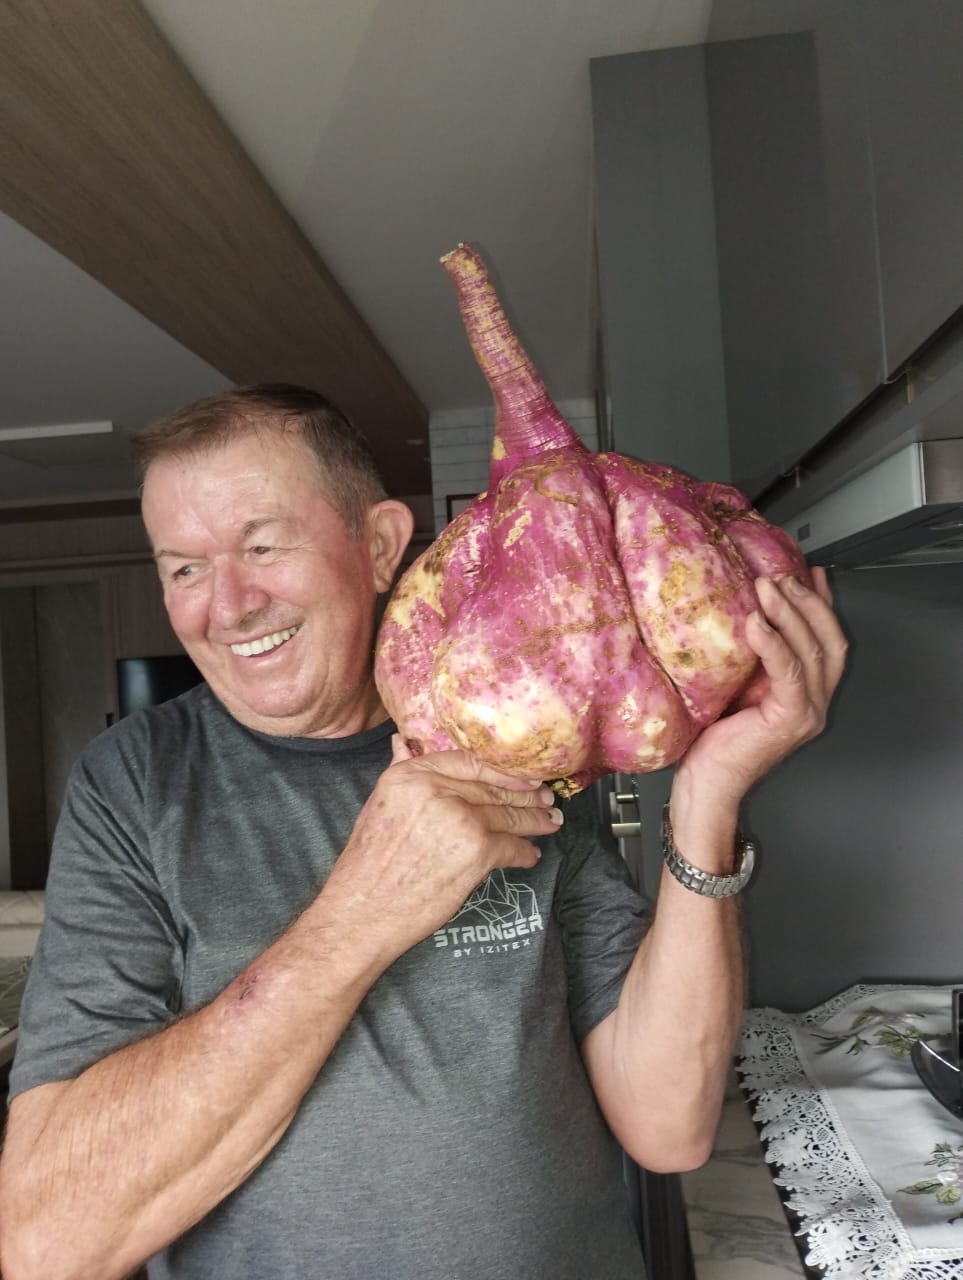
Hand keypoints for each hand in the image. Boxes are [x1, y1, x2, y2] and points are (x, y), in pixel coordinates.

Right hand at [319, 739, 560, 962]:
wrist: (363, 910)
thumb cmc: (368, 863)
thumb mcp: (380, 804)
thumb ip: (401, 770)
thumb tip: (403, 741)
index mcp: (412, 775)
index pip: (470, 761)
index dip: (503, 769)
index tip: (523, 775)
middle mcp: (438, 790)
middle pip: (494, 788)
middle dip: (526, 796)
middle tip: (548, 799)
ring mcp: (461, 819)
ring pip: (508, 816)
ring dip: (534, 821)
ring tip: (550, 822)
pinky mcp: (477, 851)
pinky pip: (512, 847)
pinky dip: (524, 852)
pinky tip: (530, 854)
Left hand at [673, 568, 847, 812]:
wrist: (708, 783)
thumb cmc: (715, 739)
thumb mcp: (738, 684)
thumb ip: (753, 657)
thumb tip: (746, 614)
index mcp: (808, 692)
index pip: (828, 639)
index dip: (823, 604)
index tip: (811, 572)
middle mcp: (816, 701)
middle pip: (829, 640)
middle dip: (808, 601)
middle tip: (780, 576)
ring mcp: (808, 712)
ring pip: (813, 651)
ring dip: (790, 614)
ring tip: (768, 588)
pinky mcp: (790, 719)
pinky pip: (789, 673)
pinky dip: (775, 644)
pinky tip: (757, 623)